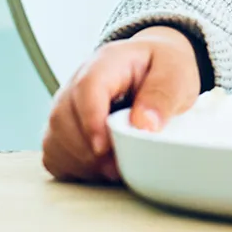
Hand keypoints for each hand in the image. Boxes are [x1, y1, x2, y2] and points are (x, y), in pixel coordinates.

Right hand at [42, 25, 201, 183]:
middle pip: (63, 117)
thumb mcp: (177, 73)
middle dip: (88, 150)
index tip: (104, 148)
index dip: (92, 120)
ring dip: (81, 162)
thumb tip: (143, 125)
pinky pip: (54, 154)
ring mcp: (67, 106)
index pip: (87, 88)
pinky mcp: (64, 129)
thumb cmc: (164, 67)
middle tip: (118, 166)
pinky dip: (73, 168)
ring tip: (114, 169)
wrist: (155, 66)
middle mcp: (78, 82)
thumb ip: (163, 95)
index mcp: (108, 62)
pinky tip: (100, 169)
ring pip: (54, 139)